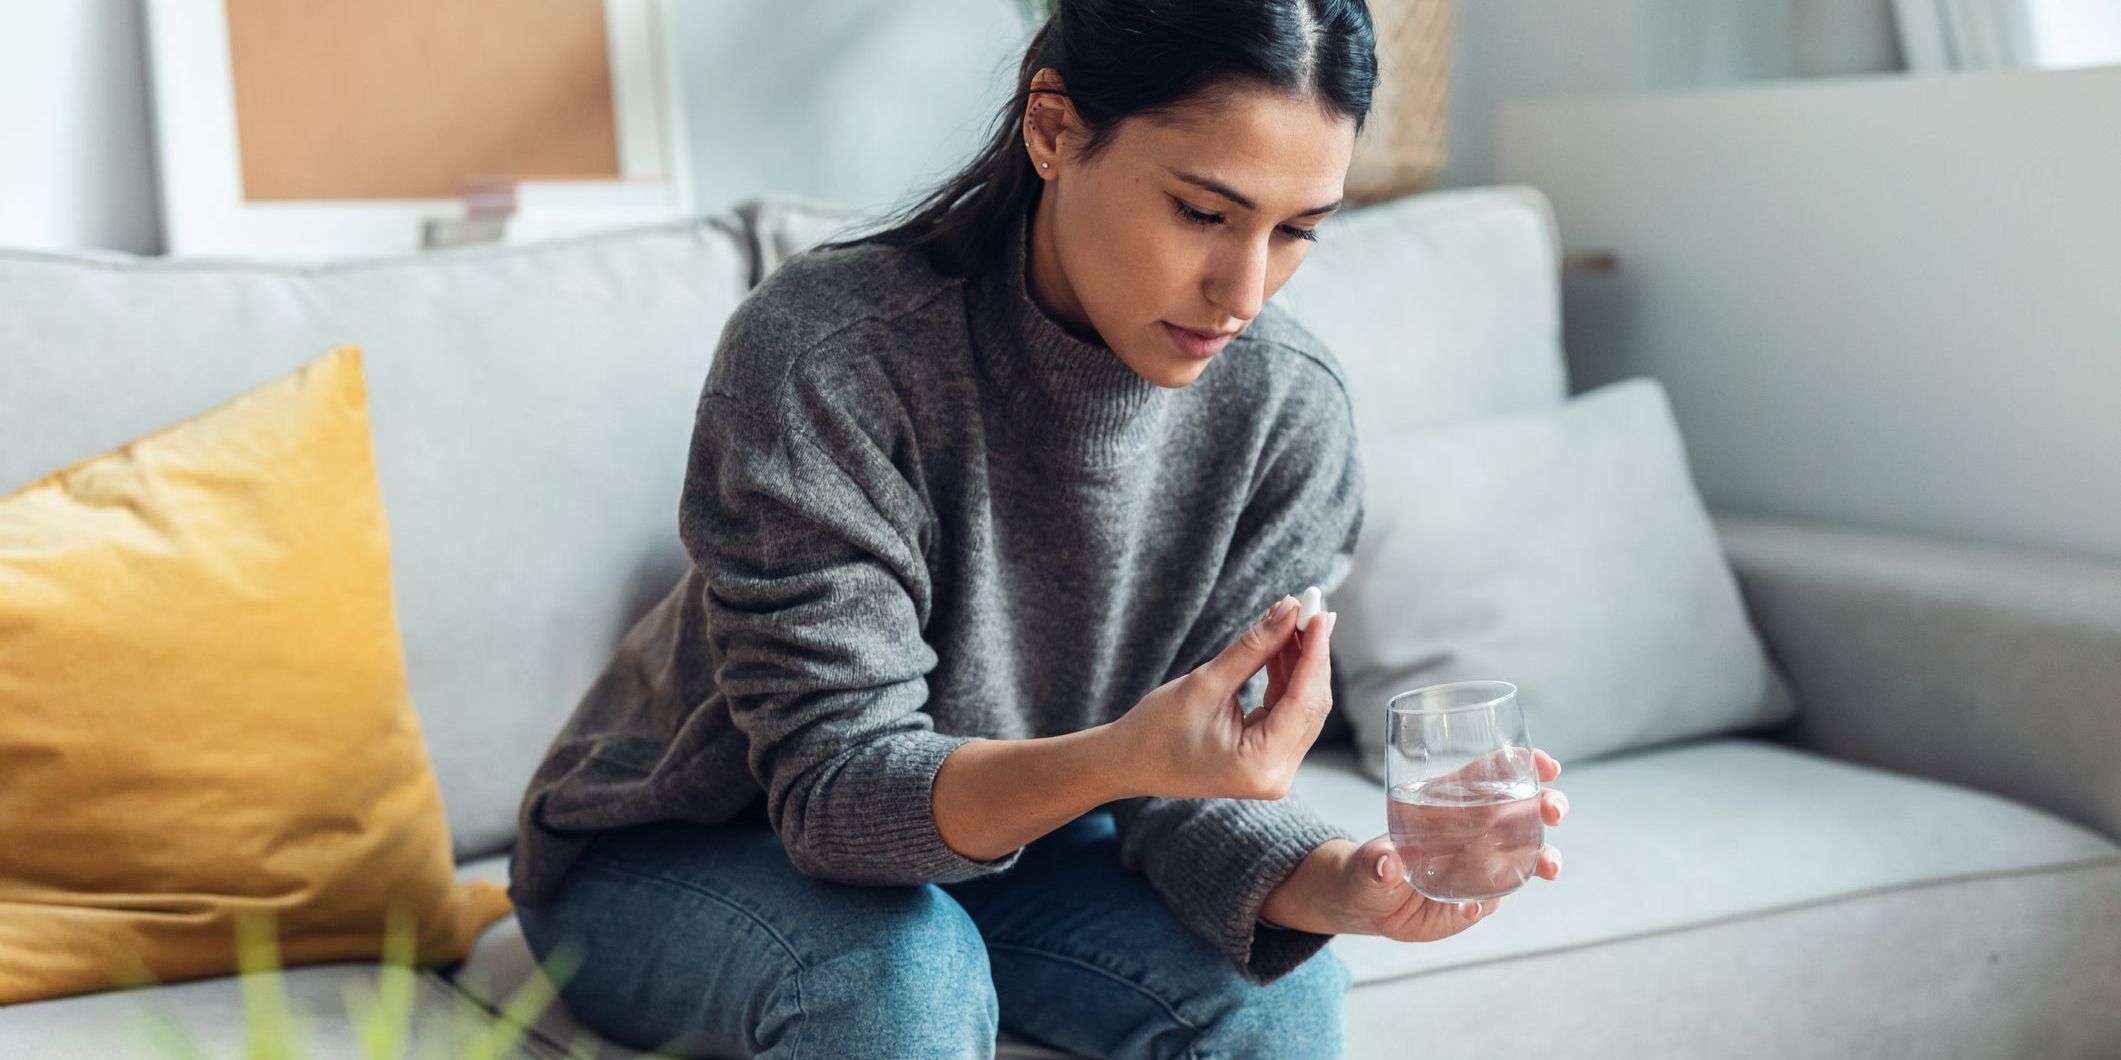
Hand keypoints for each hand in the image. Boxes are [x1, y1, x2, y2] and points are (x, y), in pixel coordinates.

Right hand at [1106, 595, 1335, 801]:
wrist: (1129, 762)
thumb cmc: (1157, 730)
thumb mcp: (1206, 682)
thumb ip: (1253, 648)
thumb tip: (1288, 611)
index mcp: (1260, 764)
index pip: (1304, 700)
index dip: (1315, 652)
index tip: (1318, 611)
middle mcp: (1276, 775)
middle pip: (1310, 704)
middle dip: (1310, 653)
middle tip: (1309, 607)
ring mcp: (1274, 769)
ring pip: (1302, 706)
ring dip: (1299, 662)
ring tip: (1292, 618)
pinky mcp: (1267, 758)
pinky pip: (1287, 712)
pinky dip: (1286, 678)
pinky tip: (1281, 645)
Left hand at [1261, 749, 1568, 939]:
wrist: (1370, 905)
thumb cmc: (1367, 868)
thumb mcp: (1365, 864)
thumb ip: (1375, 863)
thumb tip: (1385, 862)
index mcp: (1449, 803)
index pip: (1492, 773)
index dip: (1521, 763)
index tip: (1545, 764)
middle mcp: (1474, 830)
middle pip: (1521, 809)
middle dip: (1546, 804)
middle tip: (1554, 809)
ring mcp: (1482, 864)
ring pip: (1526, 854)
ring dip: (1545, 856)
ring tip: (1550, 867)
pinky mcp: (1480, 896)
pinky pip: (1495, 896)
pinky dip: (1488, 901)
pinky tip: (1470, 907)